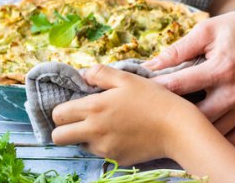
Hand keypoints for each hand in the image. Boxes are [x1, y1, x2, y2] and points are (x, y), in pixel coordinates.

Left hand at [51, 64, 205, 165]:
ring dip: (86, 137)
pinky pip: (101, 153)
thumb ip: (100, 74)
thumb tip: (82, 75)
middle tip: (81, 121)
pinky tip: (123, 134)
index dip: (63, 110)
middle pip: (58, 137)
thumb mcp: (128, 79)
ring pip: (80, 146)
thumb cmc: (154, 99)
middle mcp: (94, 131)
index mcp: (94, 108)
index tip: (74, 107)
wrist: (177, 128)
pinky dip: (106, 145)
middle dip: (64, 129)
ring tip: (109, 125)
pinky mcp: (115, 160)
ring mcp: (104, 149)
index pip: (58, 114)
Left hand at [142, 8, 234, 145]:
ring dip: (193, 130)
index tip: (142, 90)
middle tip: (157, 112)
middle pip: (195, 116)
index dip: (157, 89)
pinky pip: (233, 137)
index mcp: (221, 68)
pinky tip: (202, 134)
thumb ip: (179, 49)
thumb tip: (152, 65)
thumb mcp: (208, 30)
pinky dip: (216, 139)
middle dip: (174, 115)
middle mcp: (234, 91)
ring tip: (176, 124)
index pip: (180, 85)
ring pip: (213, 131)